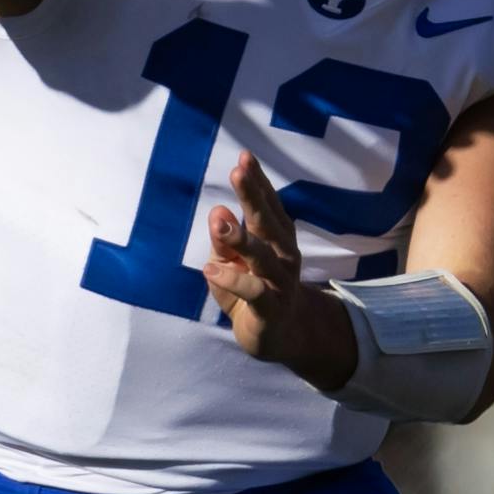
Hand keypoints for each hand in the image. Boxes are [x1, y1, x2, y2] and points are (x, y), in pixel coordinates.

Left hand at [204, 152, 358, 392]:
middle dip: (254, 195)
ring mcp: (280, 282)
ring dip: (241, 238)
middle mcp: (283, 255)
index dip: (257, 181)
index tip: (245, 156)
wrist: (279, 337)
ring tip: (219, 221)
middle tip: (238, 170)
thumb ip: (222, 241)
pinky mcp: (271, 309)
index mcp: (276, 238)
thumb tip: (217, 211)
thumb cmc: (251, 291)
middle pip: (268, 222)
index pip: (268, 204)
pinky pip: (253, 292)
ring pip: (262, 257)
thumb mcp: (229, 263)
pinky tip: (210, 269)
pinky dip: (232, 280)